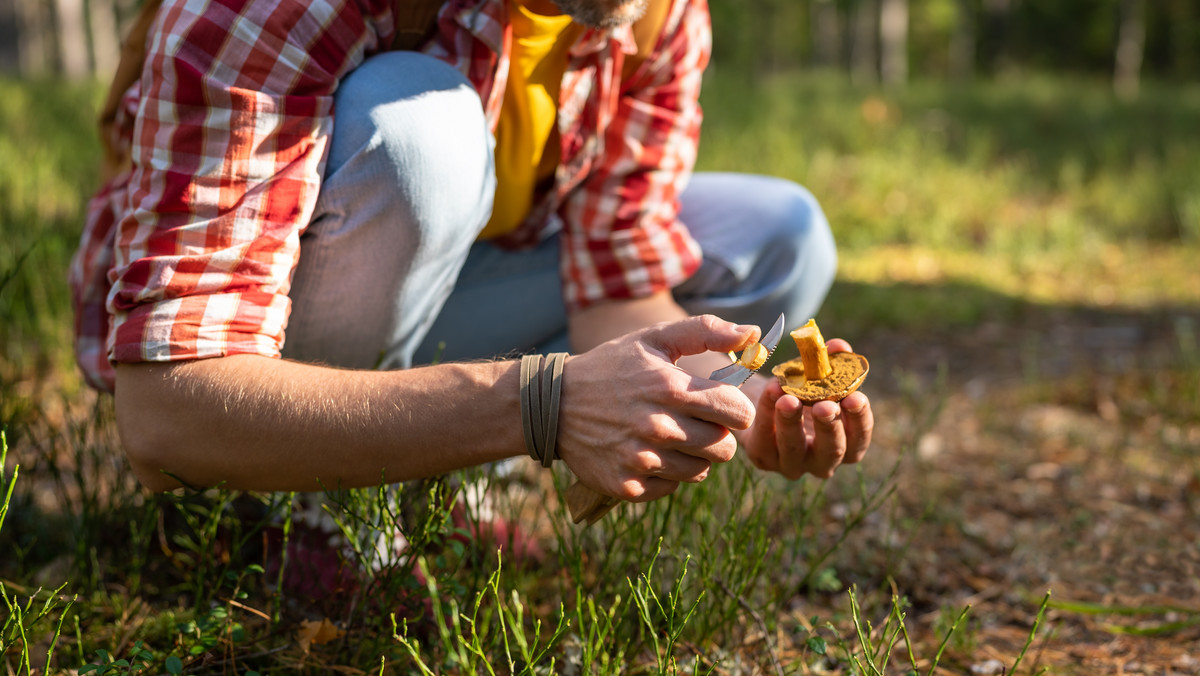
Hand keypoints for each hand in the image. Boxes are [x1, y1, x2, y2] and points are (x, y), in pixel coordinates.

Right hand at [556, 315, 757, 501]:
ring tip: (669, 436)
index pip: (739, 413)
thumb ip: (706, 331)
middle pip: (725, 448)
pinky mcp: (627, 486)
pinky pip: (671, 488)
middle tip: (693, 422)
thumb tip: (753, 334)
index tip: (718, 404)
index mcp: (672, 389)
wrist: (554, 404)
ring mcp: (642, 460)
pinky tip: (647, 452)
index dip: (734, 408)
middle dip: (716, 435)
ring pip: (701, 471)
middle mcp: (659, 427)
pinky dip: (666, 475)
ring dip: (693, 456)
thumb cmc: (612, 367)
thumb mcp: (654, 339)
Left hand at [739, 339, 873, 478]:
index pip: (859, 439)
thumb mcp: (818, 375)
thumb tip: (840, 347)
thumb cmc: (801, 388)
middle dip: (829, 425)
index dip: (859, 419)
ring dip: (792, 422)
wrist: (762, 399)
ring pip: (794, 449)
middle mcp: (822, 461)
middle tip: (825, 405)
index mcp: (845, 444)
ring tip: (788, 399)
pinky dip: (766, 413)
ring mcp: (792, 464)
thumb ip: (832, 363)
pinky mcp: (763, 458)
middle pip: (832, 450)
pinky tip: (770, 391)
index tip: (855, 397)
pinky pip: (764, 439)